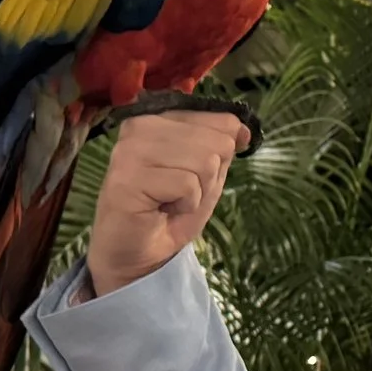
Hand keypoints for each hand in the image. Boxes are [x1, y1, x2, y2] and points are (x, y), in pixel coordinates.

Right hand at [84, 111, 248, 299]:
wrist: (135, 253)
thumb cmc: (168, 212)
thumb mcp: (207, 175)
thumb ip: (222, 147)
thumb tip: (243, 128)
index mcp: (160, 117)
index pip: (220, 119)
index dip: (221, 152)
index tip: (194, 174)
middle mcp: (141, 125)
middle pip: (216, 141)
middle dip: (209, 176)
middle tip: (180, 193)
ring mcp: (131, 149)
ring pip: (204, 161)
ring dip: (197, 192)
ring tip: (169, 201)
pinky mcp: (128, 176)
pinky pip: (187, 184)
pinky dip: (185, 204)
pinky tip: (161, 209)